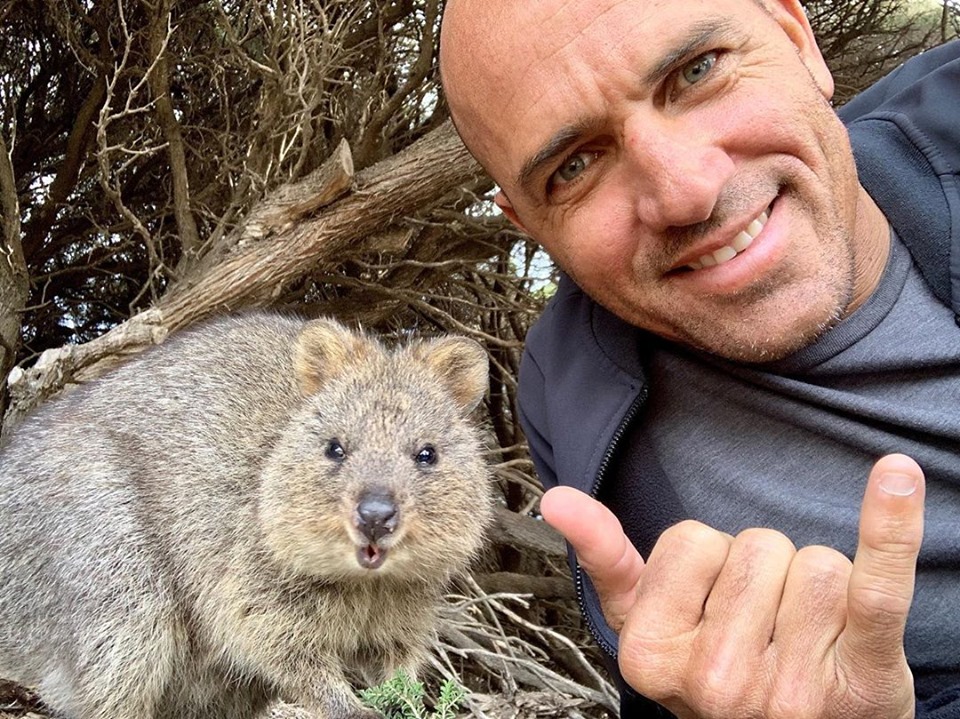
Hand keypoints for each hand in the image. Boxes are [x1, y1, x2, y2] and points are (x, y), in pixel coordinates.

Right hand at [540, 454, 924, 718]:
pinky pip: (876, 587)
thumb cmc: (716, 667)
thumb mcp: (646, 624)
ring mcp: (791, 687)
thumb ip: (604, 558)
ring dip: (819, 588)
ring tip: (807, 637)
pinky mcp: (865, 678)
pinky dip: (890, 528)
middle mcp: (716, 681)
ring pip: (817, 563)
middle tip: (766, 628)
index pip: (692, 540)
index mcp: (650, 656)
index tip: (712, 608)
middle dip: (767, 573)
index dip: (709, 562)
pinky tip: (897, 477)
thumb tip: (557, 499)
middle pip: (759, 548)